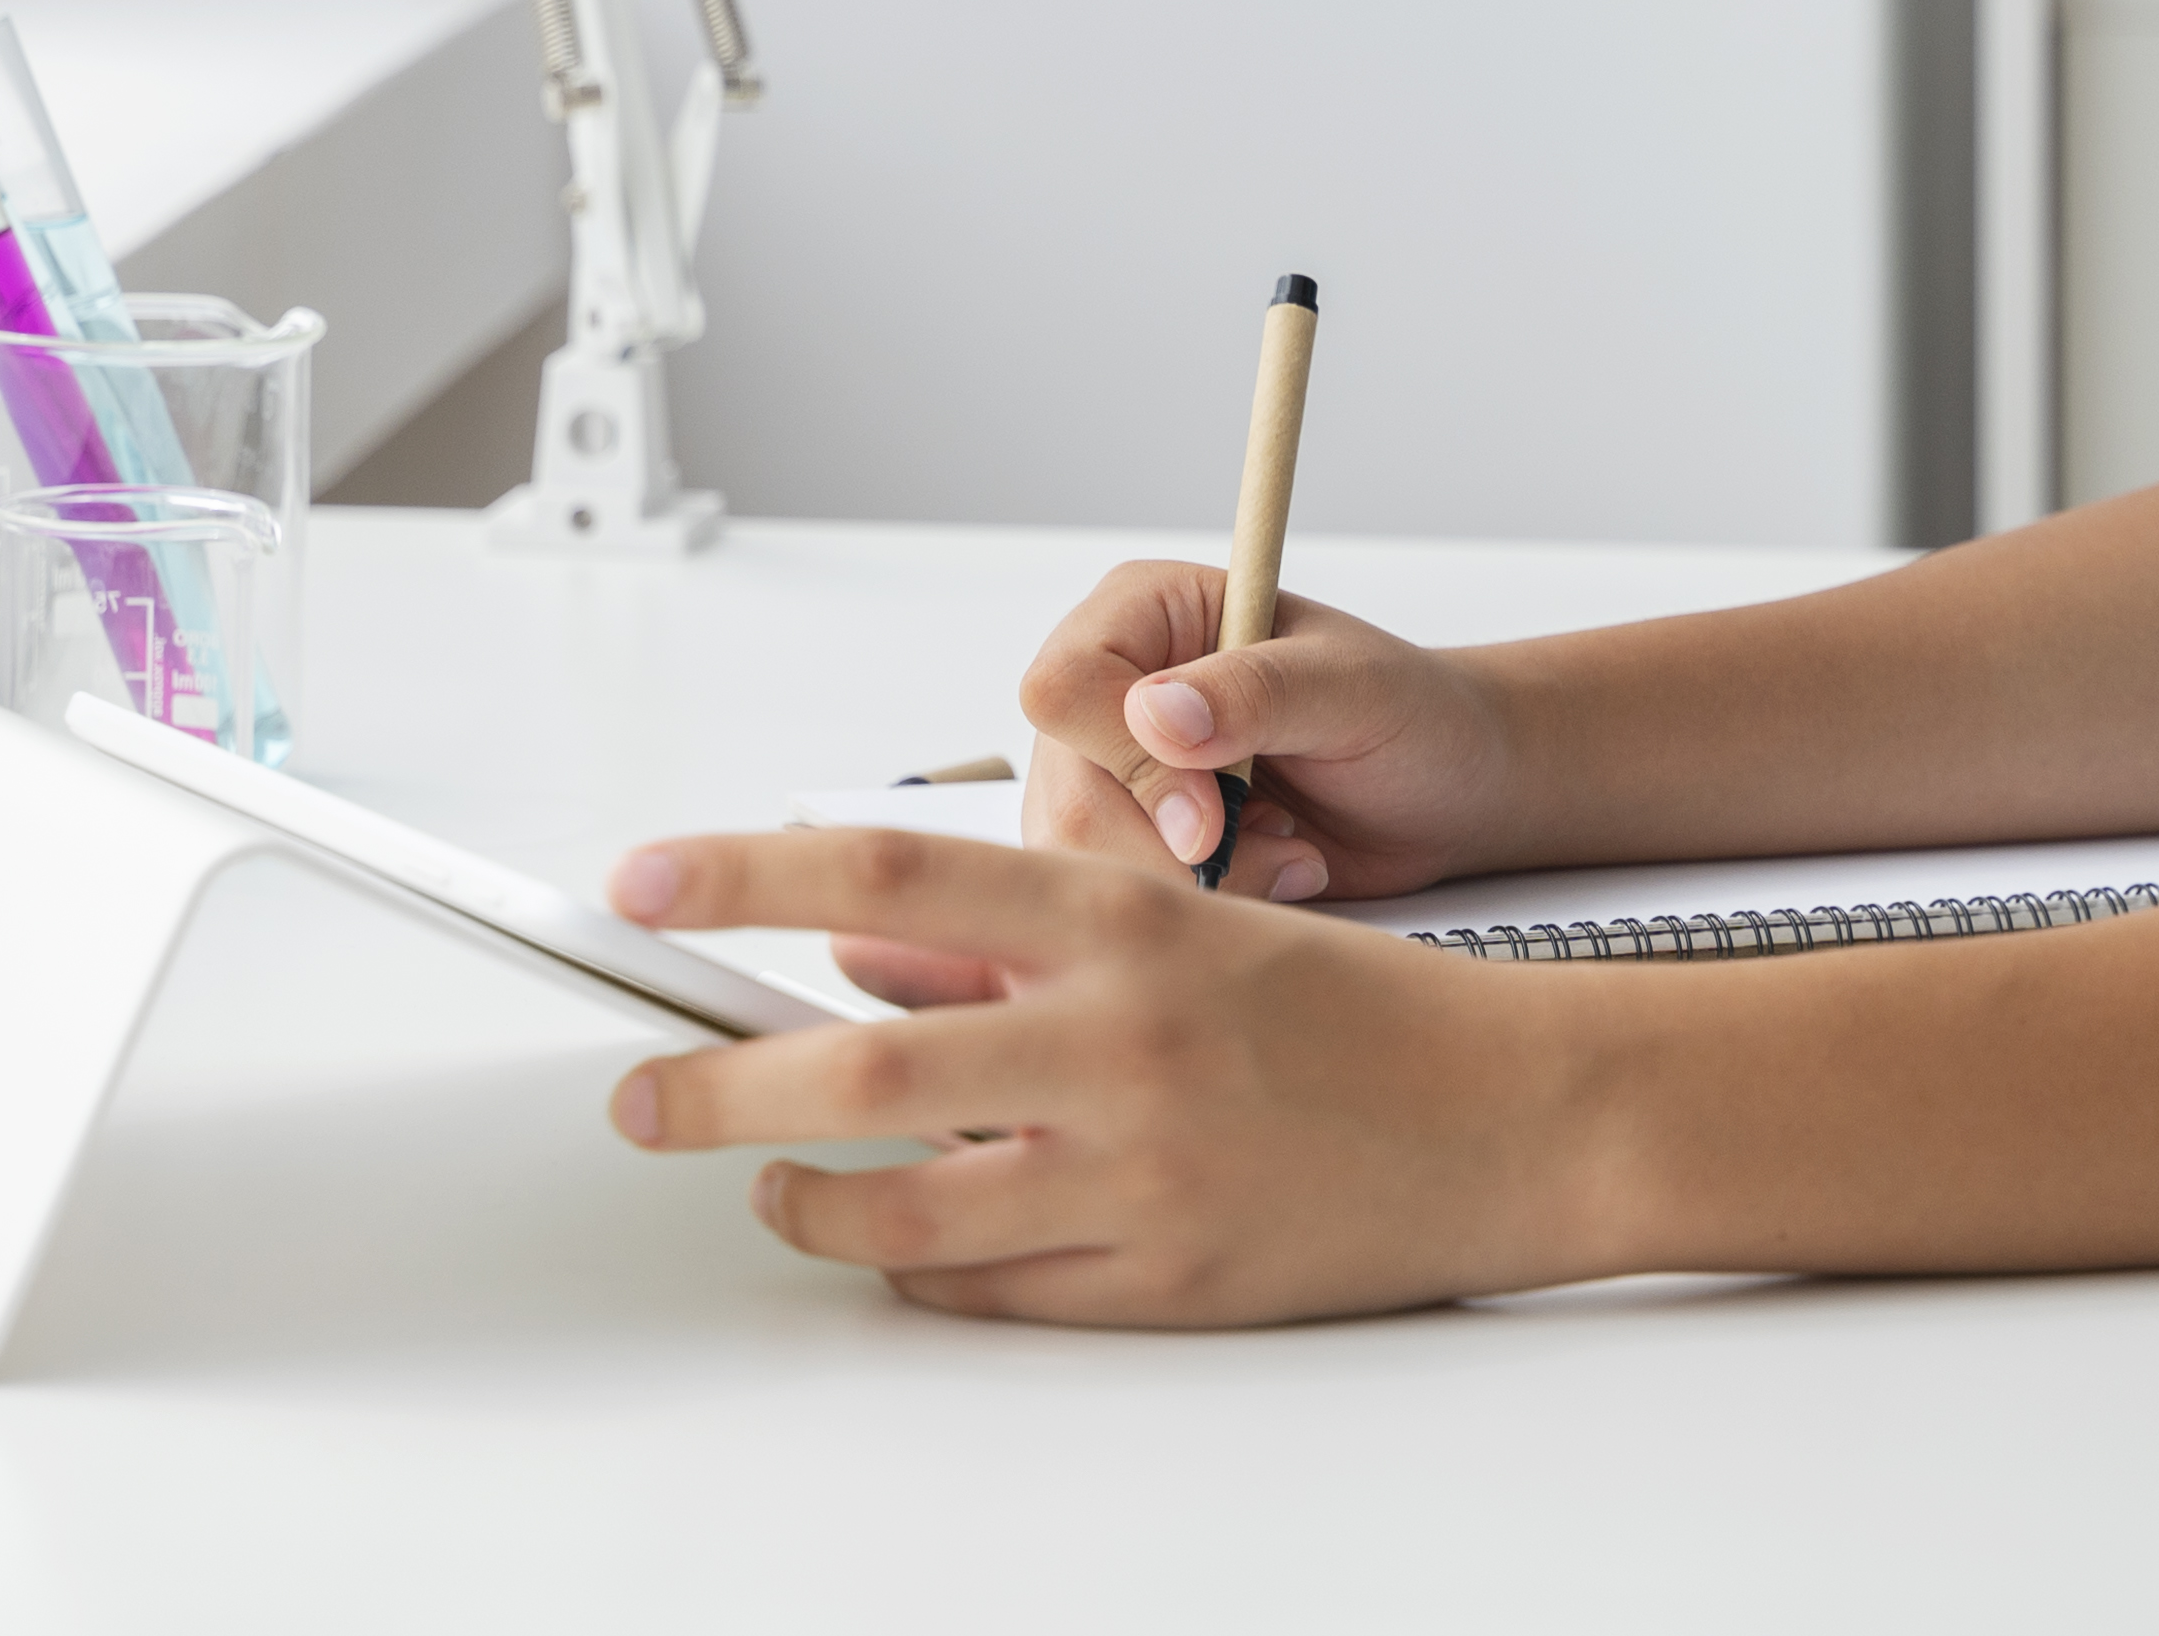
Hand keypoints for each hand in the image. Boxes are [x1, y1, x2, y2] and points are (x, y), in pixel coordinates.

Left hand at [599, 826, 1602, 1323]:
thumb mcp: (1187, 921)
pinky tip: (900, 1243)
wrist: (1518, 1113)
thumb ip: (1019, 926)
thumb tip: (858, 950)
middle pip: (855, 1064)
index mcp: (1125, 918)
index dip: (744, 871)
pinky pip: (986, 1292)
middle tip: (640, 1099)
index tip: (643, 880)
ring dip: (802, 1200)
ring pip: (898, 1206)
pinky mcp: (1165, 1283)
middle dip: (713, 1089)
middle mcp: (1121, 1039)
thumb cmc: (1352, 1009)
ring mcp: (1140, 1173)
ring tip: (771, 1187)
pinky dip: (915, 1269)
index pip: (887, 868)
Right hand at [1009, 559, 1523, 905]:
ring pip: (1079, 863)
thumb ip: (1256, 692)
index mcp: (1146, 612)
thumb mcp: (1353, 690)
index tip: (1212, 817)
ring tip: (1285, 850)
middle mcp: (1111, 687)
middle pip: (1064, 796)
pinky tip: (1269, 873)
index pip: (1063, 690)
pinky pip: (1116, 900)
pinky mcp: (1132, 843)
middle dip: (1169, 851)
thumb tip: (1155, 714)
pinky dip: (1200, 911)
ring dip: (1196, 885)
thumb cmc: (1413, 716)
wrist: (1448, 789)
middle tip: (1276, 843)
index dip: (1127, 765)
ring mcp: (1112, 772)